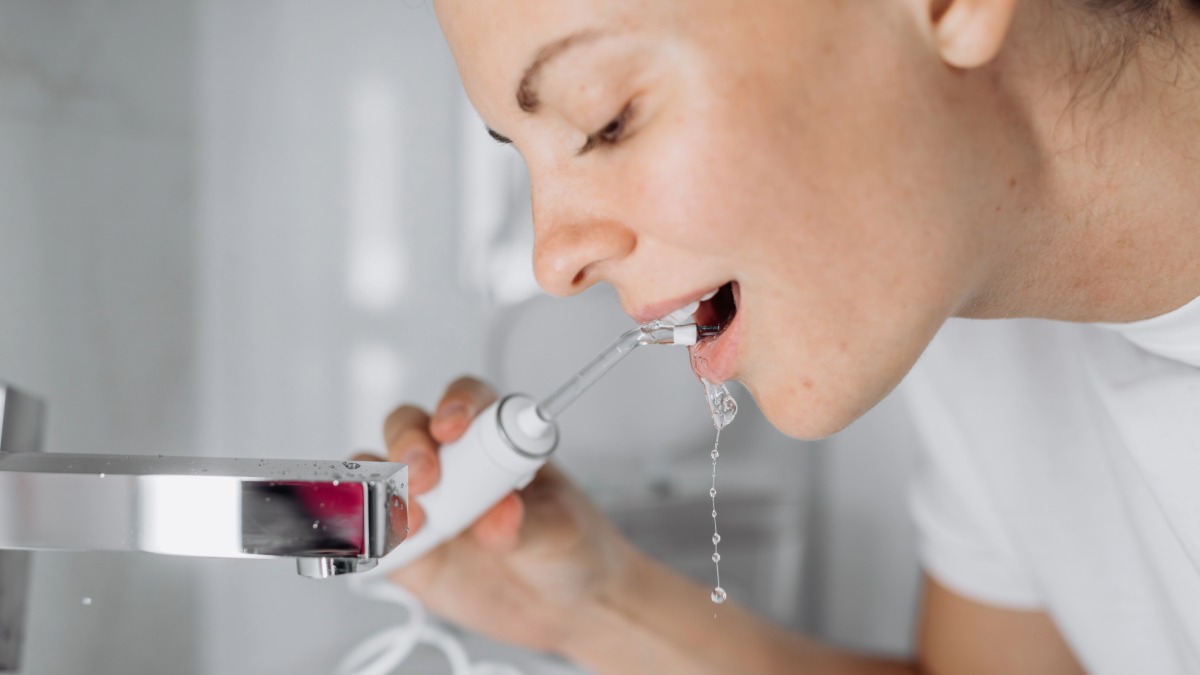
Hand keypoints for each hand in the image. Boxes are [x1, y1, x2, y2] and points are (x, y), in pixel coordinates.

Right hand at [362, 376, 637, 653]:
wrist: (564, 606)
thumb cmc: (570, 550)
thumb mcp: (560, 533)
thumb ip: (528, 524)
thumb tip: (499, 515)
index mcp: (497, 442)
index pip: (468, 400)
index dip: (456, 405)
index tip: (455, 427)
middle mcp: (452, 462)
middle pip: (409, 427)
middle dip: (409, 445)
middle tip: (426, 478)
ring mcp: (423, 501)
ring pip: (376, 471)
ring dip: (380, 487)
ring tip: (414, 521)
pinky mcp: (404, 546)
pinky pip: (367, 530)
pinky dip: (361, 530)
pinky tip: (380, 542)